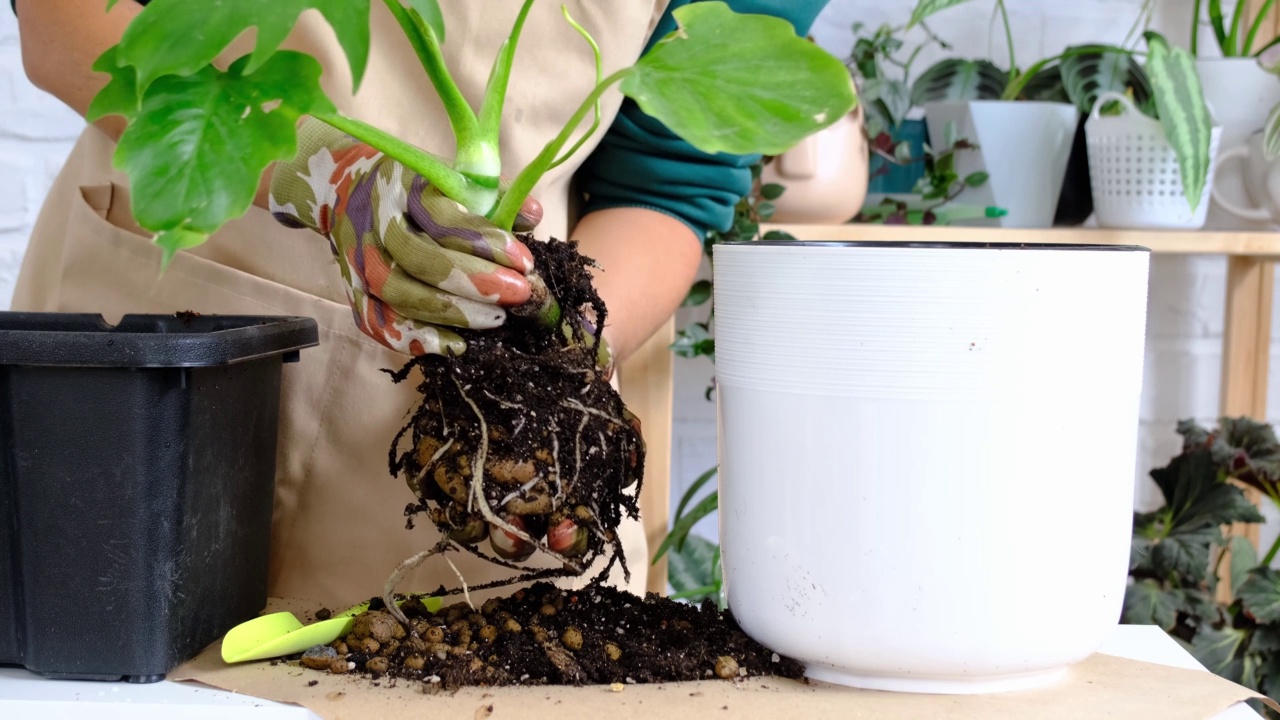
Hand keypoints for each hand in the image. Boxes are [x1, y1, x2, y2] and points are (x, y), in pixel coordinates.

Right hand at [268, 118, 541, 356]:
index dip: (486, 242)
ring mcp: (359, 261)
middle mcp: (377, 225)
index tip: (525, 262)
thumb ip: (494, 196)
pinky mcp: (353, 291)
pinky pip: (378, 322)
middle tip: (519, 294)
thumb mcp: (454, 178)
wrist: (347, 192)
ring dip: (452, 312)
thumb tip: (534, 215)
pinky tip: (457, 345)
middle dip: (475, 281)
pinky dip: (416, 338)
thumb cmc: (417, 190)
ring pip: (400, 294)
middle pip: (421, 259)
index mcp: (403, 188)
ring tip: (496, 320)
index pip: (444, 218)